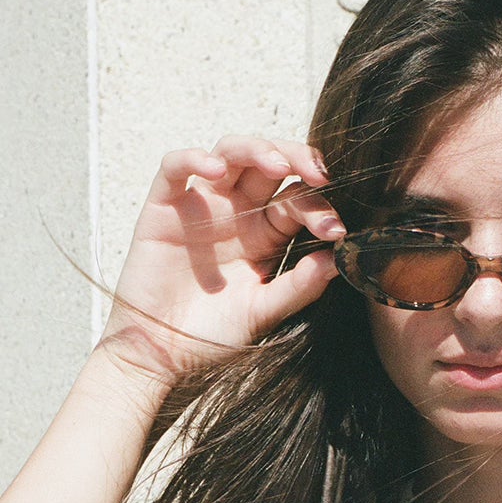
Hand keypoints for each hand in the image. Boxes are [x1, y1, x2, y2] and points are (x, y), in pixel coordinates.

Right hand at [99, 136, 343, 384]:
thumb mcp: (263, 311)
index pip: (298, 201)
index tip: (335, 231)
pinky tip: (215, 169)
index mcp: (265, 233)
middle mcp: (237, 211)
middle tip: (319, 174)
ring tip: (277, 165)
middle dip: (297, 158)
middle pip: (270, 163)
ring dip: (256, 149)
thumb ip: (299, 287)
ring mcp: (202, 204)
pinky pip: (175, 167)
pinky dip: (194, 158)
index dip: (319, 208)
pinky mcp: (164, 206)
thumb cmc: (214, 333)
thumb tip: (338, 260)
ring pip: (230, 153)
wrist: (163, 353)